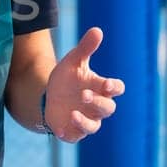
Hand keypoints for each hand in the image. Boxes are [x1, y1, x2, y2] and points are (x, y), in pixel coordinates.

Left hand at [43, 26, 124, 141]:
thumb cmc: (68, 77)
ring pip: (93, 126)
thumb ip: (86, 48)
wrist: (49, 95)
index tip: (107, 84)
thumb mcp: (73, 61)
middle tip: (83, 95)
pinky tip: (60, 131)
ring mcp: (86, 120)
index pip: (117, 88)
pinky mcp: (73, 131)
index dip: (114, 88)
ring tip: (73, 114)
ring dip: (85, 122)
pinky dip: (69, 134)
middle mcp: (97, 106)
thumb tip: (97, 30)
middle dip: (97, 102)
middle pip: (107, 108)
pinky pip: (75, 136)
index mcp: (101, 88)